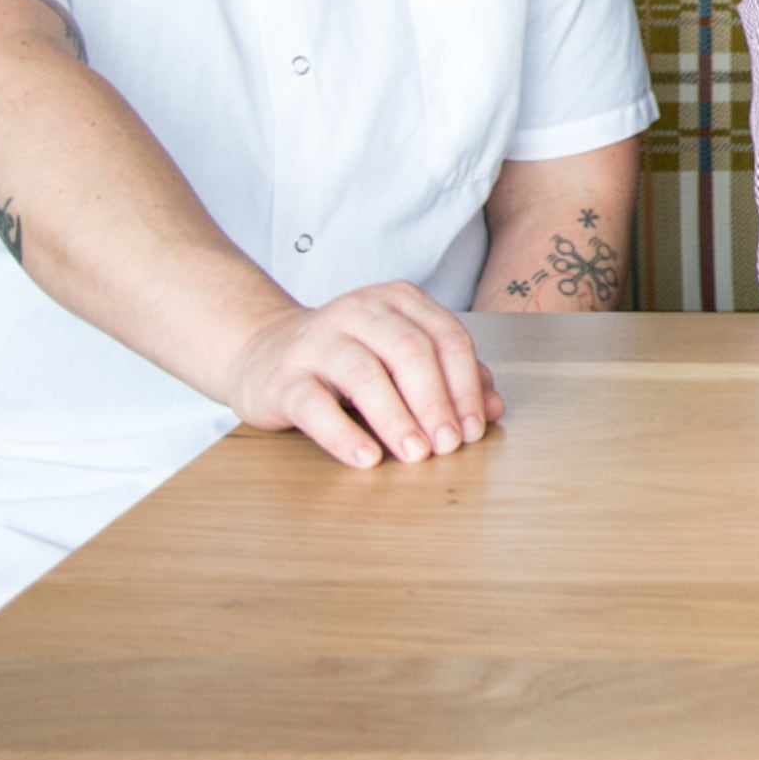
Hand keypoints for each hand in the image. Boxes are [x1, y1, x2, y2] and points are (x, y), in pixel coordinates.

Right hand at [222, 281, 501, 466]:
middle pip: (410, 352)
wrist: (263, 354)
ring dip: (397, 419)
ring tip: (417, 454)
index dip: (465, 385)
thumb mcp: (401, 359)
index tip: (475, 428)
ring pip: (365, 375)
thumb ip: (450, 376)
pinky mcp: (283, 378)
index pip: (446, 337)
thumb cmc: (347, 360)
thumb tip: (494, 408)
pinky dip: (343, 434)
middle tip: (450, 446)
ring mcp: (318, 342)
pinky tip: (366, 458)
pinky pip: (315, 405)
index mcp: (397, 301)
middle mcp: (359, 311)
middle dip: (437, 402)